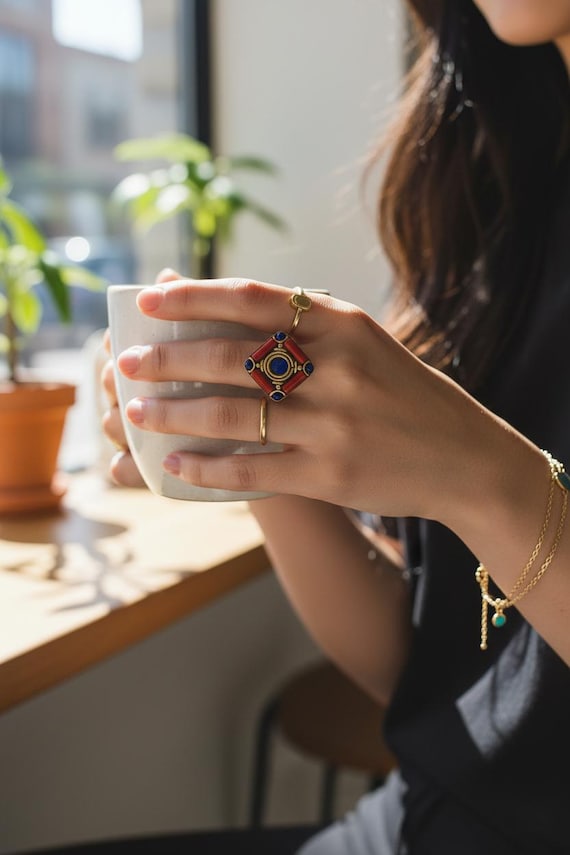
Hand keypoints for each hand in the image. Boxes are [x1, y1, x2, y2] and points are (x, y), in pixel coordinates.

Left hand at [114, 277, 528, 526]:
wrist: (463, 457)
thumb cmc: (402, 393)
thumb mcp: (362, 341)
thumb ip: (299, 324)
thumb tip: (222, 308)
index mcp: (343, 325)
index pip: (252, 299)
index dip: (193, 297)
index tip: (148, 301)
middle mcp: (336, 369)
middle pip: (230, 357)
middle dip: (167, 359)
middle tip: (125, 364)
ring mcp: (333, 425)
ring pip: (231, 415)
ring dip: (173, 415)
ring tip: (137, 414)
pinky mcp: (330, 476)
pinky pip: (252, 470)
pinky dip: (206, 468)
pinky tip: (175, 465)